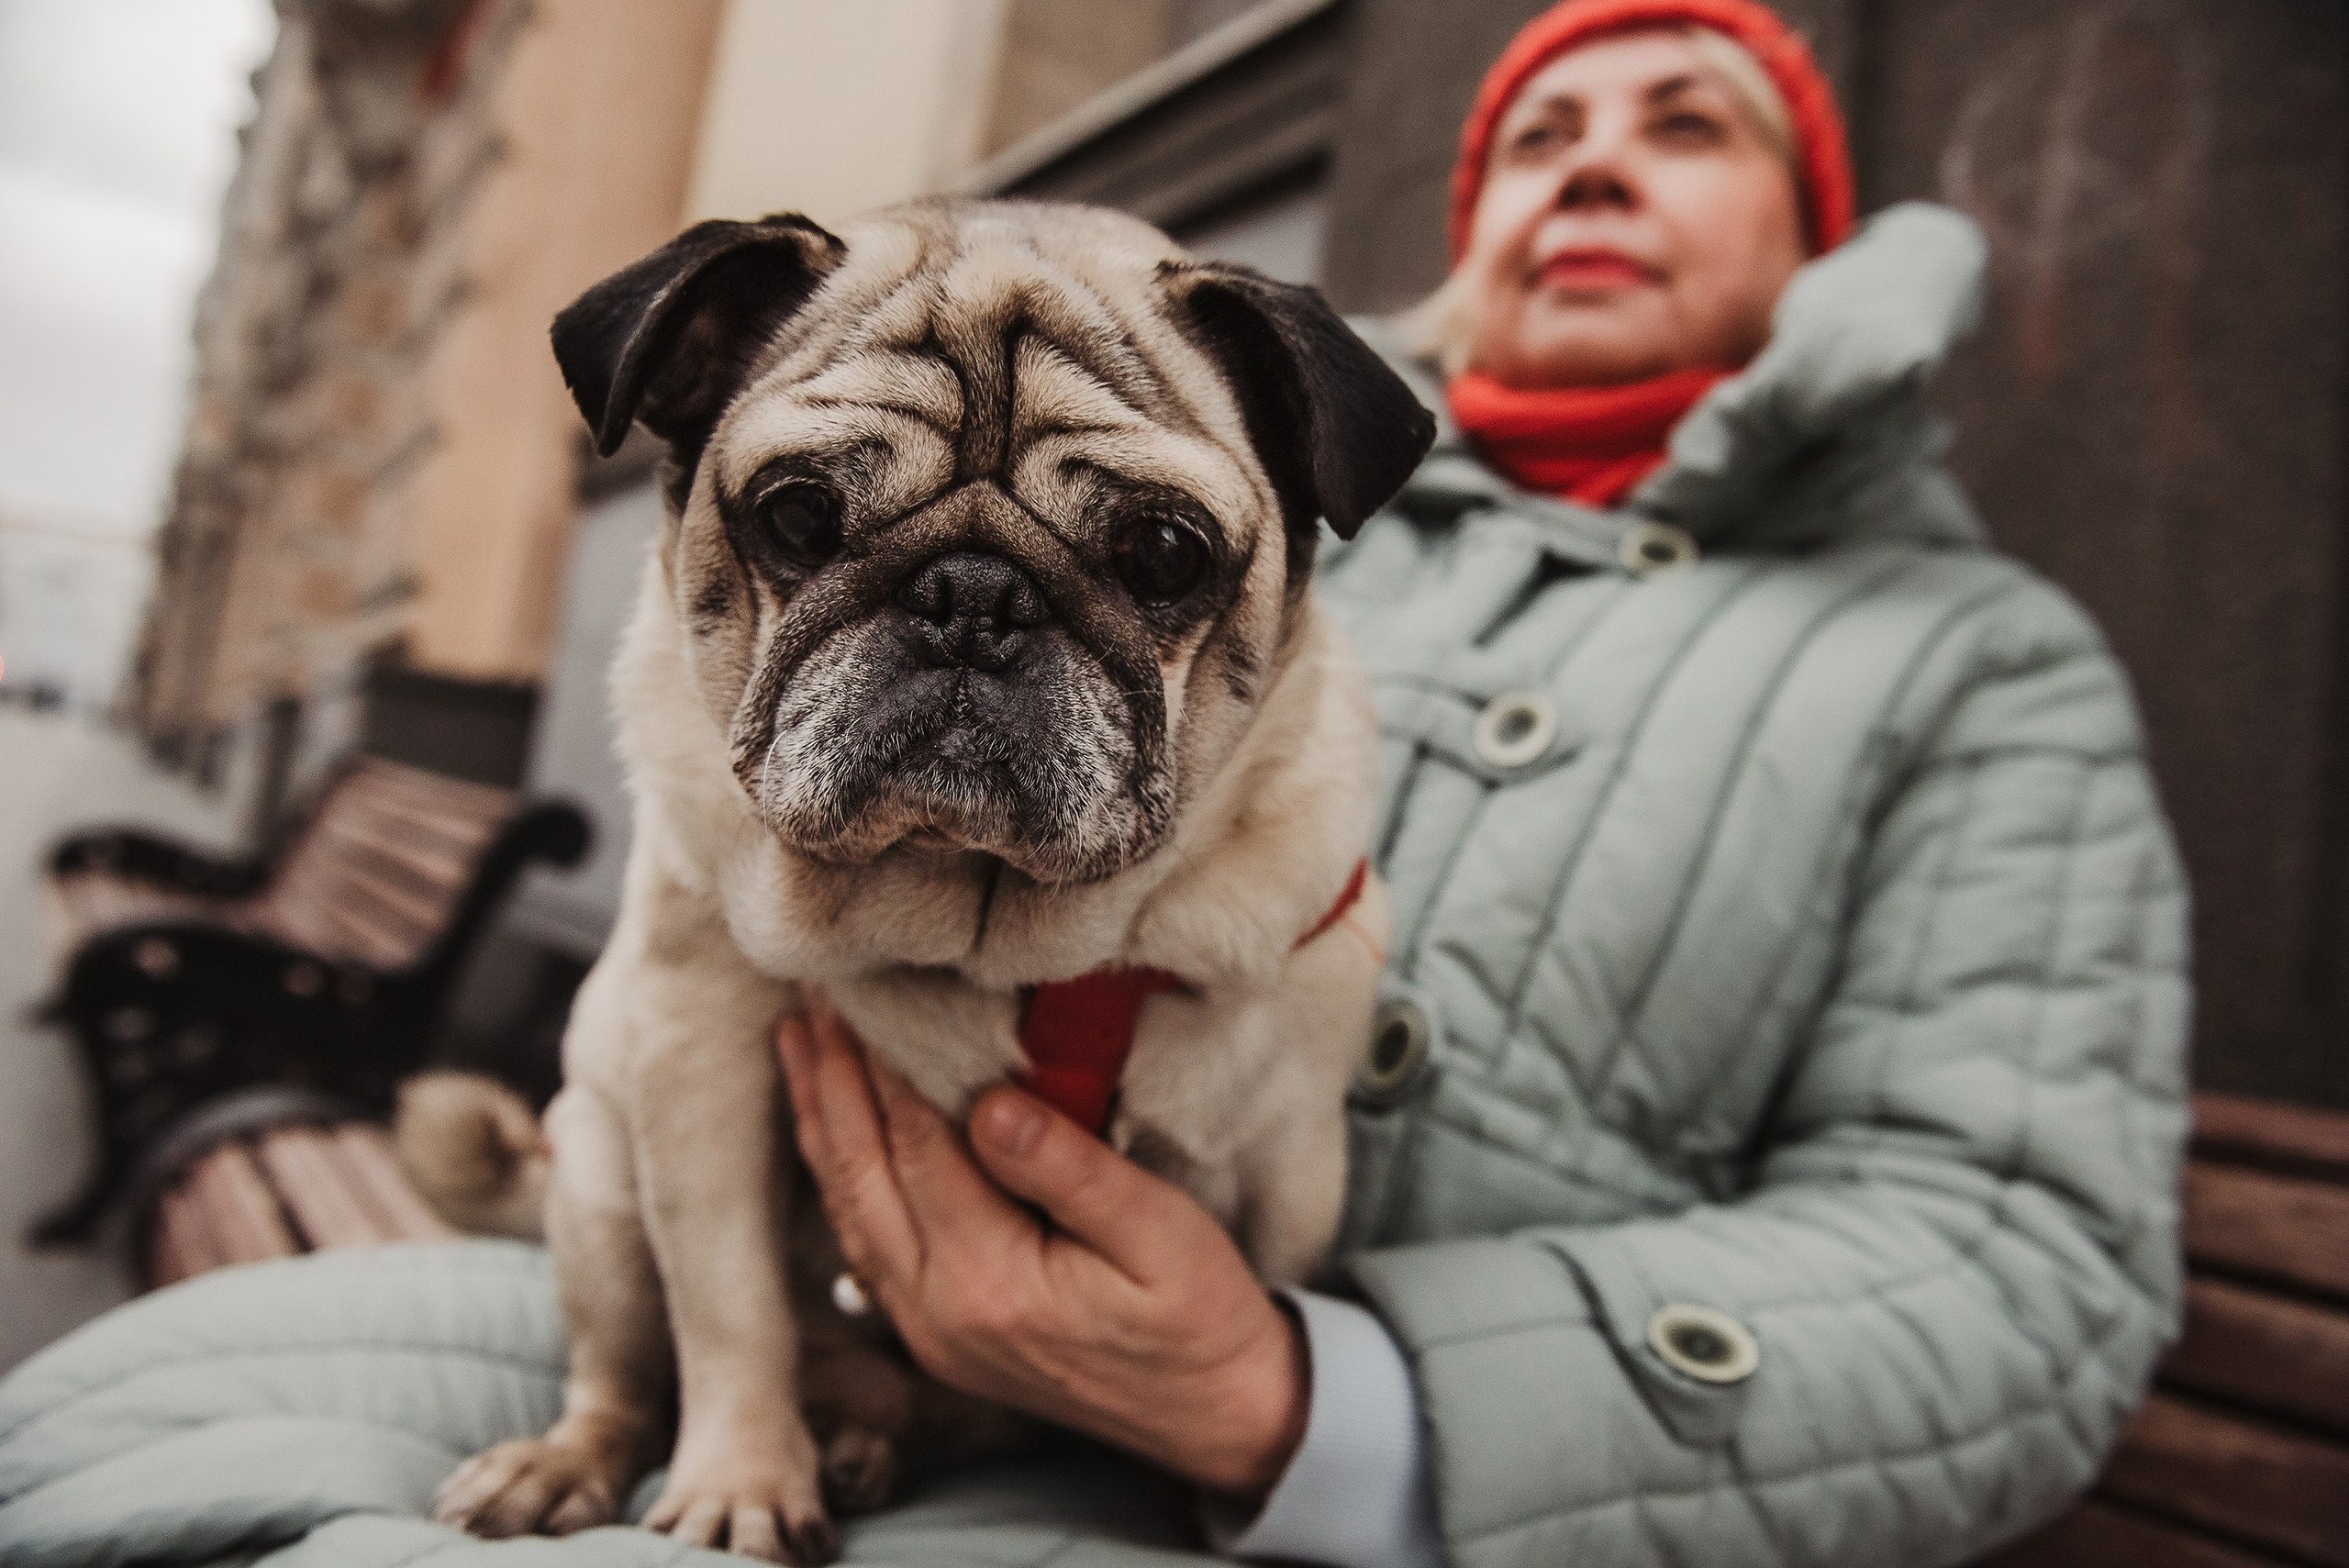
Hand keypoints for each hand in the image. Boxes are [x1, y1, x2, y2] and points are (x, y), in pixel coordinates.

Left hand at [774, 1005, 1309, 1497]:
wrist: (1216, 1417)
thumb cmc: (1201, 1317)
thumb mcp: (1161, 1233)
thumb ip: (1070, 1171)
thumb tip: (990, 1104)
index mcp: (992, 1284)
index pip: (920, 1148)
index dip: (885, 1063)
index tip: (862, 988)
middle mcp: (939, 1313)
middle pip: (862, 1173)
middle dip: (831, 1077)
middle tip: (811, 988)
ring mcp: (929, 1331)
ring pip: (849, 1207)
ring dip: (821, 1118)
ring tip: (798, 1038)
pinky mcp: (936, 1334)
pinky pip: (866, 1241)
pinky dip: (841, 1172)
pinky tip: (833, 1127)